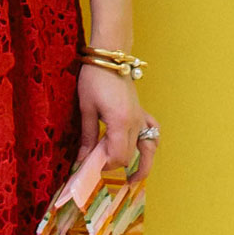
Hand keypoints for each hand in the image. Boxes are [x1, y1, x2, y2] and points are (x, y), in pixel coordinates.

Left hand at [75, 61, 157, 185]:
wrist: (109, 55)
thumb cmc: (94, 78)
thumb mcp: (86, 108)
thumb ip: (87, 137)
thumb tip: (81, 161)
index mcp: (120, 122)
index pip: (118, 156)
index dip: (104, 166)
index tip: (89, 166)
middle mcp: (135, 122)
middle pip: (129, 155)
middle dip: (114, 165)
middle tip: (98, 169)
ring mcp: (140, 117)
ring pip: (148, 148)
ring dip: (142, 165)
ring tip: (133, 178)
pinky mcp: (141, 111)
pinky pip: (152, 132)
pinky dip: (149, 145)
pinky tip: (142, 151)